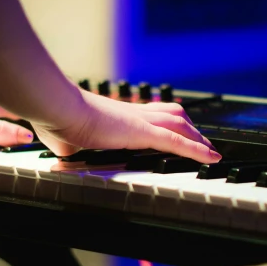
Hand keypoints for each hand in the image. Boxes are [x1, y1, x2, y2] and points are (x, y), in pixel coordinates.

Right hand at [32, 90, 220, 163]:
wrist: (56, 107)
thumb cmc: (54, 118)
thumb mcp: (62, 137)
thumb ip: (66, 144)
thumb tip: (60, 151)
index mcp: (117, 114)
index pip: (151, 114)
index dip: (167, 121)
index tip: (175, 130)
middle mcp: (132, 113)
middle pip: (173, 115)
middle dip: (191, 129)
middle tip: (204, 142)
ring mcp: (139, 121)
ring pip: (180, 126)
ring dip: (198, 139)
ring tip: (212, 153)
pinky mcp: (140, 131)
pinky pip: (176, 141)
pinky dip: (196, 150)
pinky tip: (210, 158)